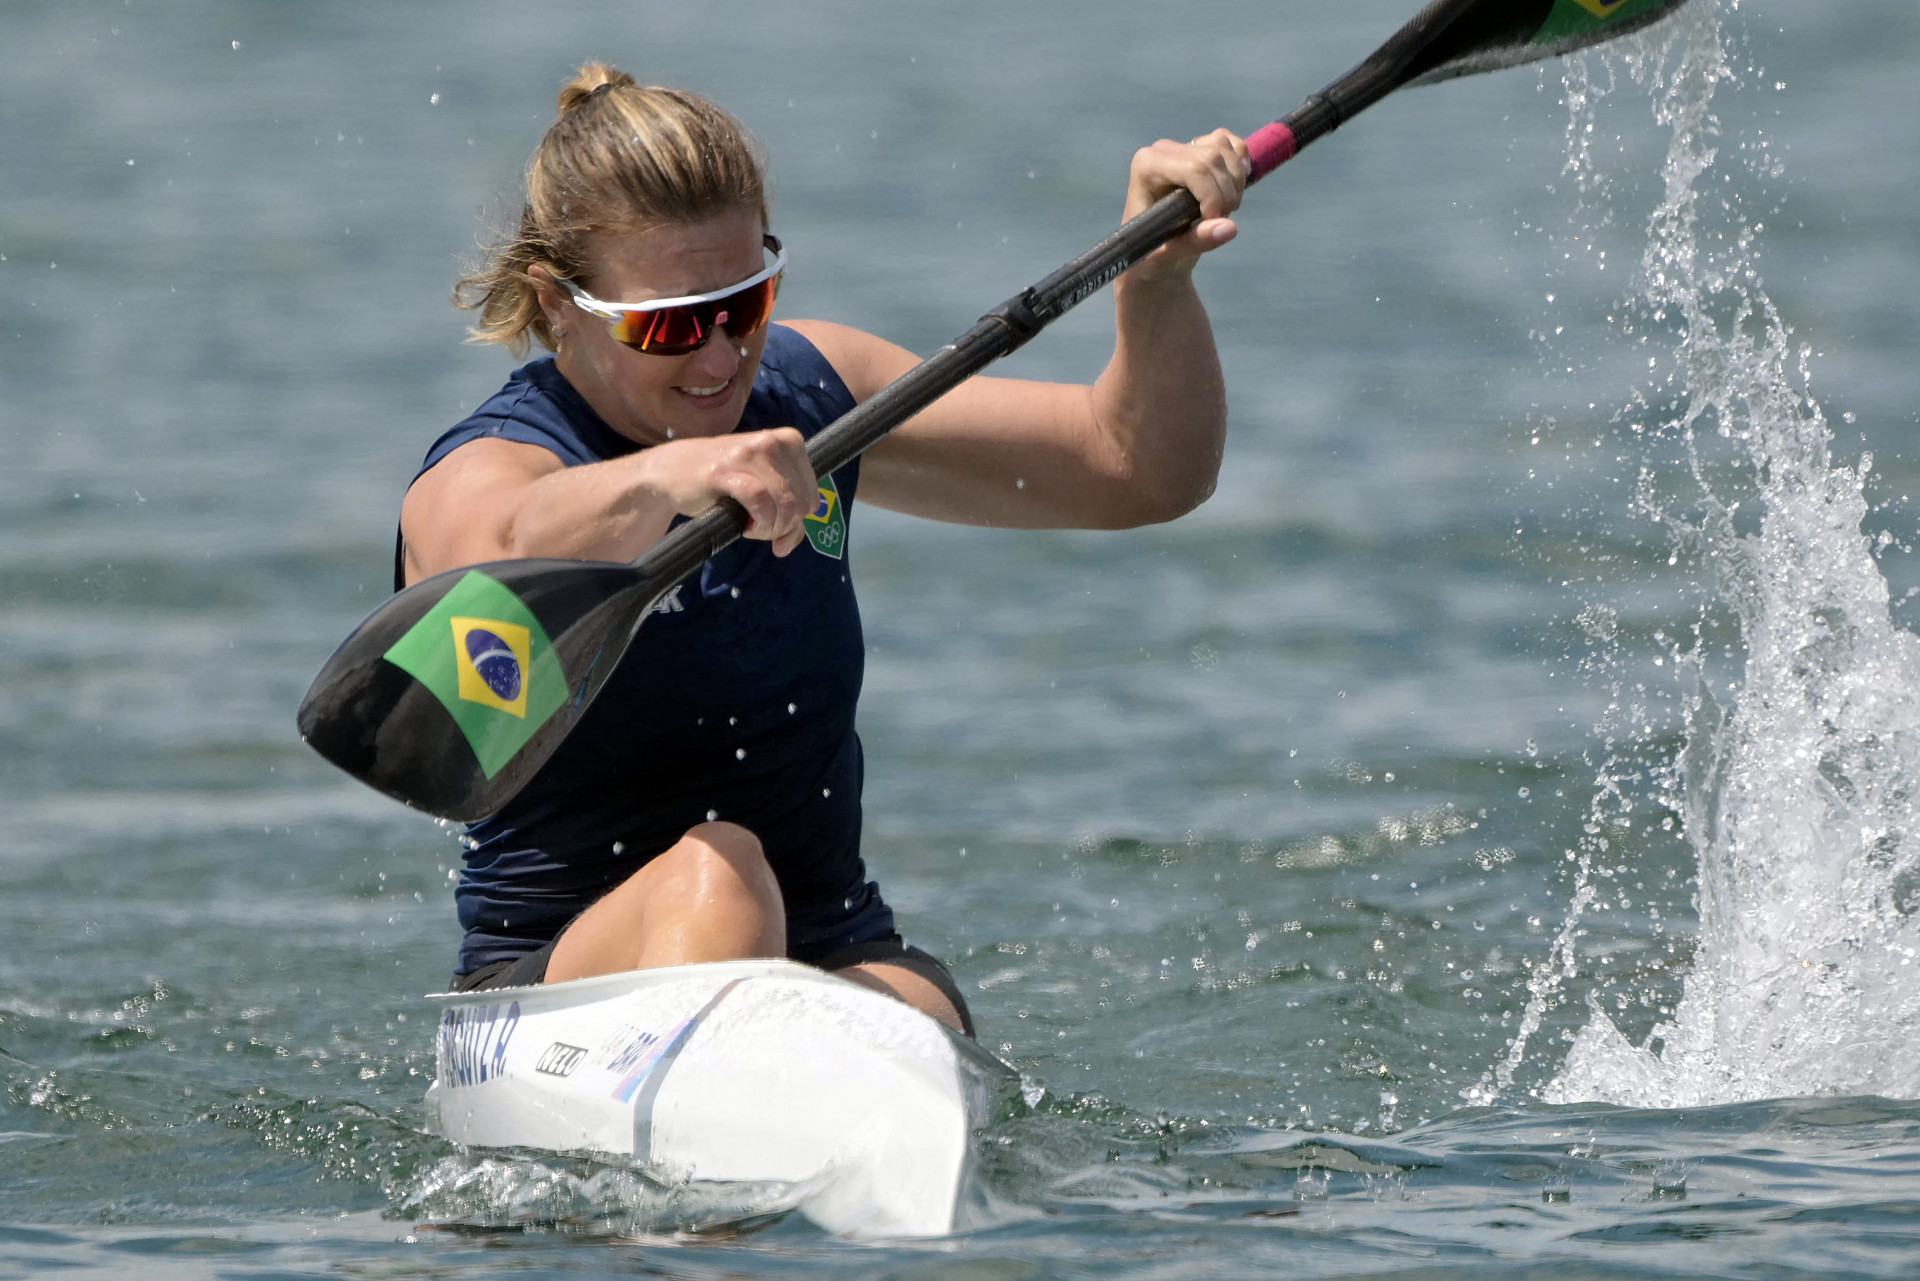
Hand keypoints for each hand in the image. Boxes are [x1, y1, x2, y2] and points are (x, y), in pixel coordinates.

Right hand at [641, 427, 815, 555]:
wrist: (672, 470)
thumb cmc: (722, 481)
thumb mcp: (762, 489)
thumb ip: (784, 516)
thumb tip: (788, 545)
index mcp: (788, 442)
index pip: (813, 494)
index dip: (798, 520)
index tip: (776, 525)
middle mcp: (771, 443)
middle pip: (800, 502)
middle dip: (783, 526)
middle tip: (760, 529)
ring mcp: (748, 454)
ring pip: (783, 503)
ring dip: (770, 528)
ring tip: (751, 528)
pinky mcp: (726, 471)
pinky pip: (759, 502)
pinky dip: (758, 523)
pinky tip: (745, 527)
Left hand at [1123, 128, 1249, 278]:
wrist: (1154, 250)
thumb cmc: (1155, 252)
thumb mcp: (1172, 252)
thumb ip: (1198, 241)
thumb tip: (1230, 228)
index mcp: (1147, 167)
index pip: (1194, 168)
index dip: (1213, 196)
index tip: (1212, 222)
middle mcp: (1163, 150)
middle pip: (1213, 157)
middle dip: (1226, 193)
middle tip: (1217, 222)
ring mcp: (1183, 146)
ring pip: (1225, 147)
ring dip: (1235, 182)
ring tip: (1223, 210)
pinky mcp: (1201, 148)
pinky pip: (1231, 144)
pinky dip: (1241, 165)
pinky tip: (1234, 188)